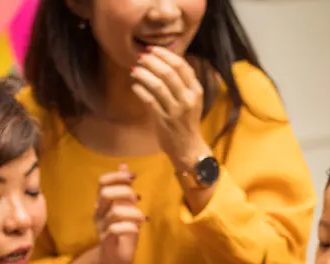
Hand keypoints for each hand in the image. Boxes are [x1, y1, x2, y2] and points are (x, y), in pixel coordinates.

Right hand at [94, 165, 144, 263]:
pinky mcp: (107, 241)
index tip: (133, 176)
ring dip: (132, 212)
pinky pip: (115, 231)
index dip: (117, 176)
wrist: (115, 258)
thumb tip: (124, 165)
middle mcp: (99, 213)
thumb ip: (123, 188)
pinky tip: (138, 229)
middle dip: (124, 192)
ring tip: (143, 217)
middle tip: (138, 198)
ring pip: (114, 213)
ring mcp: (101, 227)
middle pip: (106, 194)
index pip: (102, 182)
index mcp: (102, 203)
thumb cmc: (122, 231)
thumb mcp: (125, 206)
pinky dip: (129, 227)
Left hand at [131, 47, 210, 170]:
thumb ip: (181, 82)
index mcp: (196, 90)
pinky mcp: (164, 121)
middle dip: (152, 62)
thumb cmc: (186, 122)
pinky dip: (140, 90)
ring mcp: (176, 111)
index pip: (181, 65)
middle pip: (168, 72)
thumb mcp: (190, 100)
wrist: (188, 148)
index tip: (152, 49)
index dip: (164, 54)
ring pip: (158, 85)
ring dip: (143, 74)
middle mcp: (188, 99)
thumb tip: (164, 59)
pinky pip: (149, 101)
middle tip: (140, 57)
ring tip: (134, 70)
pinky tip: (134, 85)